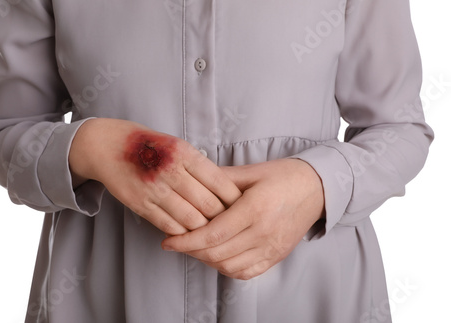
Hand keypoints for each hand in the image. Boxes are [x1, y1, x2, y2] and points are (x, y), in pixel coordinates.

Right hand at [69, 118, 241, 234]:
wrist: (107, 146)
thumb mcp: (177, 144)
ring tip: (211, 231)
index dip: (234, 199)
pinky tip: (189, 232)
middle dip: (223, 218)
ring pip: (191, 221)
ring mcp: (154, 190)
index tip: (242, 207)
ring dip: (204, 230)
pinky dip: (183, 233)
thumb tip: (225, 189)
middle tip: (231, 224)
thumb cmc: (147, 144)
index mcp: (184, 153)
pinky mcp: (140, 205)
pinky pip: (169, 226)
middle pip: (209, 206)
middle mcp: (170, 171)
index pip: (220, 182)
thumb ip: (198, 165)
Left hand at [161, 158, 324, 279]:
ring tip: (195, 247)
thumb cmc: (283, 176)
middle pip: (217, 253)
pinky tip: (217, 256)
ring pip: (229, 266)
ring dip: (206, 260)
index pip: (213, 234)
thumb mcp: (251, 171)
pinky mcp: (276, 256)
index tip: (168, 241)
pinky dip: (226, 268)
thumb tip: (190, 181)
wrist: (317, 189)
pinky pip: (246, 272)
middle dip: (191, 251)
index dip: (186, 241)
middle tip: (177, 242)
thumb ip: (219, 179)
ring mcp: (272, 247)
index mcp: (255, 209)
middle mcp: (264, 232)